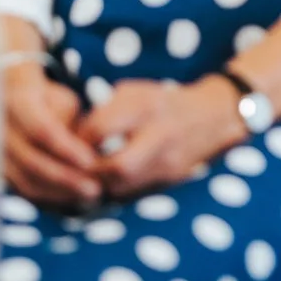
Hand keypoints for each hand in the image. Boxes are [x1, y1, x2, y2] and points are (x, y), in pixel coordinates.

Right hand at [2, 63, 101, 208]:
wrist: (10, 99)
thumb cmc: (46, 99)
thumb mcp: (63, 100)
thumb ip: (71, 125)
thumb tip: (86, 156)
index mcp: (17, 101)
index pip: (41, 129)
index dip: (66, 149)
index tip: (91, 161)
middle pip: (31, 160)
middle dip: (65, 177)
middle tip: (93, 187)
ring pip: (25, 179)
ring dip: (58, 191)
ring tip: (86, 194)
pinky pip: (22, 188)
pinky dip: (47, 195)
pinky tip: (69, 195)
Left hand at [80, 78, 244, 199]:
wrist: (214, 115)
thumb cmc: (163, 101)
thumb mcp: (133, 91)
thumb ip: (104, 110)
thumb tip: (72, 134)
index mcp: (146, 104)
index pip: (100, 129)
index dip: (76, 140)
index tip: (66, 143)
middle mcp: (160, 133)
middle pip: (116, 166)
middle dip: (90, 171)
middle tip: (73, 169)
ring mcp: (169, 159)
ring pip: (124, 184)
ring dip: (101, 183)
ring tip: (87, 176)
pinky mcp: (172, 178)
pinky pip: (136, 189)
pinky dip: (118, 187)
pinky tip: (108, 180)